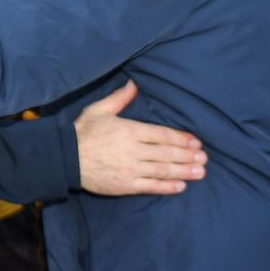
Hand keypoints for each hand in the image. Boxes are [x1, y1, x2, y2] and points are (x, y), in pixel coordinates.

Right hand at [75, 81, 207, 195]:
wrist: (65, 158)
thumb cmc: (83, 131)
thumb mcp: (99, 109)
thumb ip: (119, 98)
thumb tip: (134, 83)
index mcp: (129, 130)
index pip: (161, 134)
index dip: (181, 138)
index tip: (195, 141)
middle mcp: (133, 150)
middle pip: (167, 153)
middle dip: (187, 155)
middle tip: (204, 157)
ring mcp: (130, 169)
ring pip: (163, 170)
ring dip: (184, 171)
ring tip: (200, 172)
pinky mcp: (125, 185)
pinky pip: (150, 186)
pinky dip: (167, 187)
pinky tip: (180, 186)